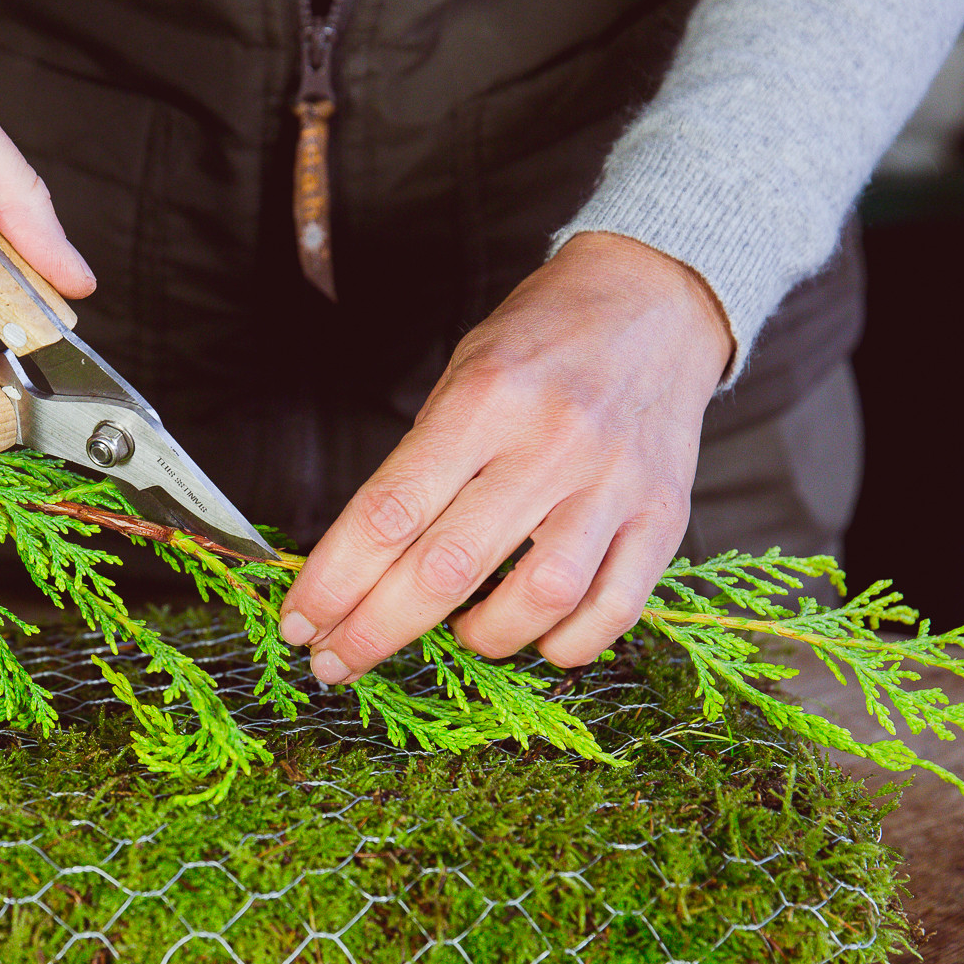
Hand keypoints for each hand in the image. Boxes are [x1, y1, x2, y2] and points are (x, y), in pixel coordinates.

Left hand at [278, 231, 733, 681]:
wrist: (656, 301)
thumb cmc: (542, 342)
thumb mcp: (465, 370)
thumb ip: (422, 462)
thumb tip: (360, 563)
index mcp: (487, 398)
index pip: (390, 510)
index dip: (335, 580)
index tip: (299, 622)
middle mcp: (552, 443)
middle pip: (446, 568)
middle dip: (373, 630)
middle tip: (333, 661)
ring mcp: (615, 484)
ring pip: (539, 599)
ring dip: (480, 639)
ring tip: (456, 634)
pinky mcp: (664, 517)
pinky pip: (614, 610)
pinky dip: (564, 643)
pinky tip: (534, 636)